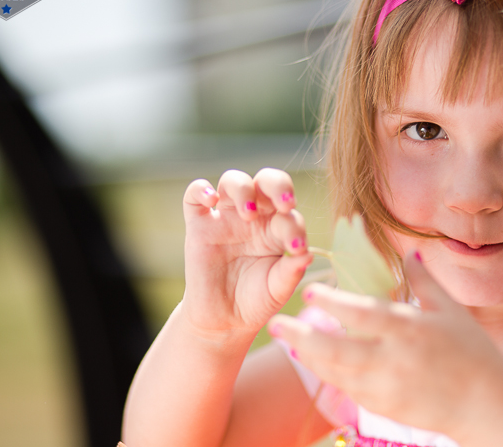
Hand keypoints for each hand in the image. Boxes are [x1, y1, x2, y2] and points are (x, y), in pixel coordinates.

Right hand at [182, 168, 312, 338]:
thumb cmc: (255, 301)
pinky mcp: (199, 225)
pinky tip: (211, 200)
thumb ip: (291, 271)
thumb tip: (308, 254)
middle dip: (278, 184)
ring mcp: (225, 218)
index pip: (289, 214)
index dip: (295, 225)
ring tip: (248, 212)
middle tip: (285, 203)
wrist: (222, 321)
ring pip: (233, 181)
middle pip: (266, 181)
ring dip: (243, 189)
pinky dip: (201, 189)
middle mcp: (254, 218)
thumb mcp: (277, 289)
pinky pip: (194, 196)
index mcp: (277, 229)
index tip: (296, 247)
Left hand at [268, 251, 502, 440]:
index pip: (363, 314)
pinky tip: (313, 361)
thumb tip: (410, 251)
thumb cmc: (473, 353)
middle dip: (301, 337)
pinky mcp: (383, 407)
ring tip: (287, 341)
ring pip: (335, 373)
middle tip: (274, 324)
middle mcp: (392, 360)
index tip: (308, 291)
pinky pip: (347, 389)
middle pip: (336, 350)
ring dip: (308, 357)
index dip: (333, 303)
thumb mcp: (451, 311)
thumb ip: (424, 280)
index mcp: (410, 330)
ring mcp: (385, 387)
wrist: (486, 407)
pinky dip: (327, 374)